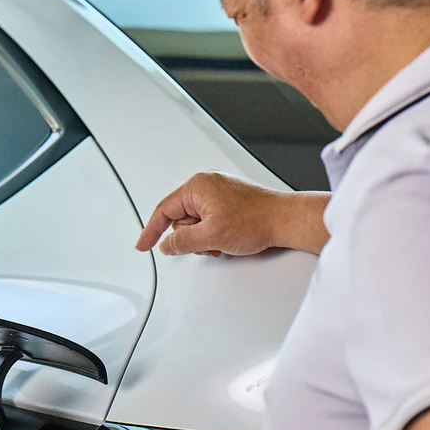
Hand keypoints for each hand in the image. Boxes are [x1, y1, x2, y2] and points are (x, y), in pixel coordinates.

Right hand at [136, 171, 329, 256]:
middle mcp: (206, 184)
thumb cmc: (257, 220)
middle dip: (192, 237)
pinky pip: (210, 219)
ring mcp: (219, 191)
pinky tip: (230, 237)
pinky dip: (215, 232)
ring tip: (225, 240)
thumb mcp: (211, 236)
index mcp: (197, 186)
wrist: (286, 220)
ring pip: (196, 222)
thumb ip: (182, 242)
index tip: (143, 245)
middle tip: (210, 243)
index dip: (151, 231)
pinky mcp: (229, 199)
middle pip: (181, 219)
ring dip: (205, 237)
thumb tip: (167, 244)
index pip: (163, 211)